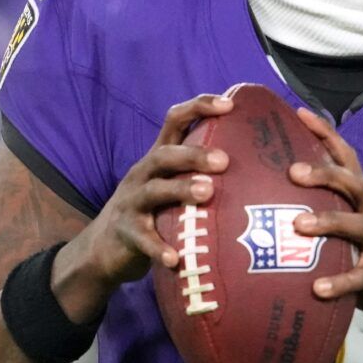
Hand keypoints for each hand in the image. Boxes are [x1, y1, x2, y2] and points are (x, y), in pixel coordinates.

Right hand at [57, 93, 232, 318]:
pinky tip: (176, 258)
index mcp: (158, 159)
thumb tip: (257, 170)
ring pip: (154, 191)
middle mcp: (142, 174)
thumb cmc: (153, 214)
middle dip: (193, 154)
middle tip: (224, 161)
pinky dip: (159, 247)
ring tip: (207, 193)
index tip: (229, 104)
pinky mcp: (126, 233)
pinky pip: (143, 238)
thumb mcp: (171, 186)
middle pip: (164, 155)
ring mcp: (131, 203)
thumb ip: (199, 175)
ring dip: (181, 190)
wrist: (105, 249)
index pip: (175, 120)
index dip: (199, 107)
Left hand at [287, 106, 362, 343]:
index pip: (348, 159)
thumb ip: (323, 218)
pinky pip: (360, 277)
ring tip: (298, 224)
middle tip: (292, 171)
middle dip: (325, 174)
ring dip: (328, 221)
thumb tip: (270, 207)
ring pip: (358, 225)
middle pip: (354, 185)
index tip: (298, 112)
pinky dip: (339, 282)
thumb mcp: (350, 235)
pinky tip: (317, 287)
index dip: (326, 134)